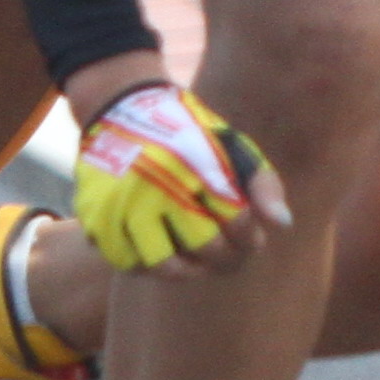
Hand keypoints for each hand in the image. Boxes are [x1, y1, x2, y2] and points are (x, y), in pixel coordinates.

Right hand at [71, 80, 286, 273]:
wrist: (119, 107)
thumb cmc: (188, 134)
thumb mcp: (231, 146)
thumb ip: (262, 183)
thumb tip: (282, 226)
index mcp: (198, 162)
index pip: (239, 221)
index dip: (252, 239)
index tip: (252, 239)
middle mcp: (160, 182)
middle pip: (207, 248)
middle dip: (227, 260)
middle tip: (229, 258)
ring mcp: (124, 201)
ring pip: (163, 266)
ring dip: (188, 272)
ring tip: (196, 264)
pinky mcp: (97, 214)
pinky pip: (125, 262)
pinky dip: (146, 266)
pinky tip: (161, 253)